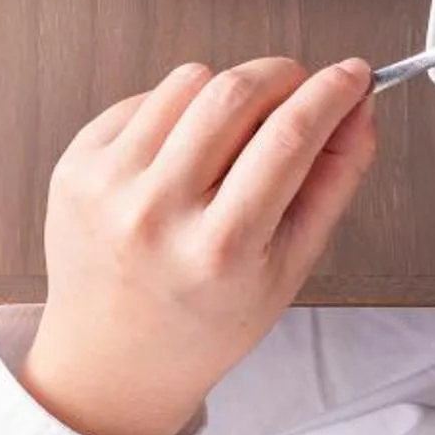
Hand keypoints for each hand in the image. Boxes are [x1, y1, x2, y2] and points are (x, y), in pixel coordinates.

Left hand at [21, 57, 377, 434]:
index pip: (290, 138)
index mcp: (219, 249)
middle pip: (236, 92)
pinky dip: (177, 110)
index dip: (331, 92)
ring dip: (227, 92)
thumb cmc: (205, 321)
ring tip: (231, 139)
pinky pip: (144, 97)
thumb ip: (333, 182)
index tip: (354, 74)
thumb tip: (359, 108)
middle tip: (298, 91)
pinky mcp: (76, 165)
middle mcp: (156, 213)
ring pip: (189, 80)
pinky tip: (181, 156)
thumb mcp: (288, 268)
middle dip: (282, 76)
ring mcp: (108, 186)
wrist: (113, 361)